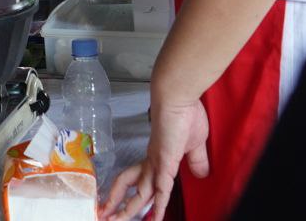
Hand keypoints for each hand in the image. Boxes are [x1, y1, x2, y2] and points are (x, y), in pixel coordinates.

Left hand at [100, 96, 209, 220]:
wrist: (178, 98)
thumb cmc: (185, 115)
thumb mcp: (194, 144)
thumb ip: (196, 161)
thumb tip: (200, 174)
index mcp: (156, 157)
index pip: (140, 180)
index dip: (132, 194)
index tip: (123, 206)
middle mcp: (152, 161)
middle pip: (131, 187)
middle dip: (118, 204)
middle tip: (106, 216)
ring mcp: (157, 161)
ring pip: (140, 192)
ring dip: (130, 209)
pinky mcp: (167, 161)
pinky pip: (161, 187)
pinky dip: (158, 204)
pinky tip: (155, 216)